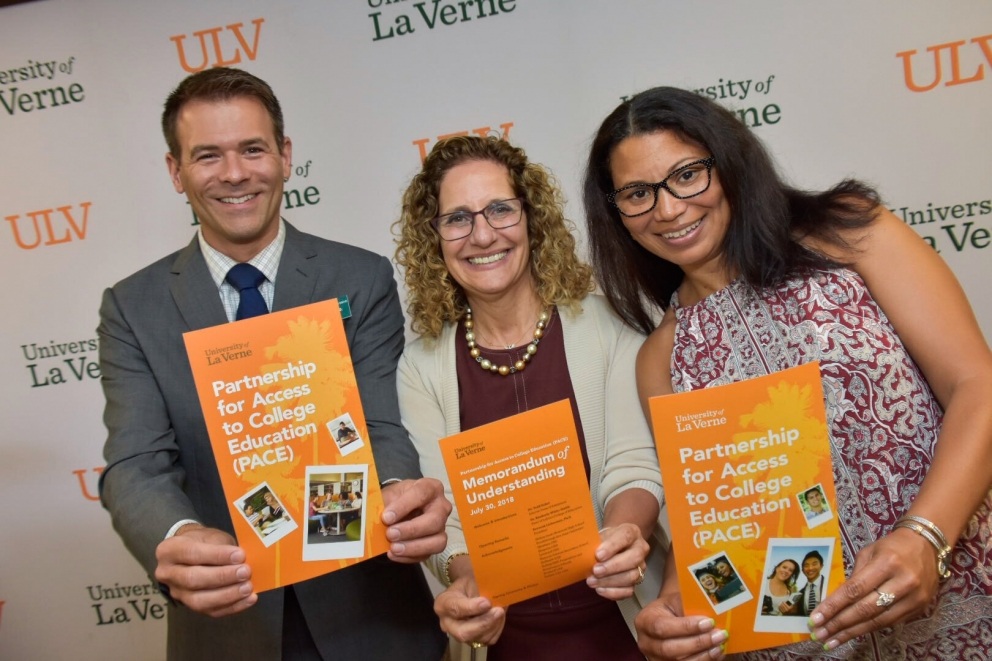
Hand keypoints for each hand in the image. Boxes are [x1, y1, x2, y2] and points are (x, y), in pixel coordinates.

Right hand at [153, 525, 256, 616]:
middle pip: (193, 579)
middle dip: (222, 577)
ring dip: (227, 595)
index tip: (240, 555)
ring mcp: (177, 593)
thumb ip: (223, 547)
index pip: (192, 553)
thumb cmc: (203, 542)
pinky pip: (211, 611)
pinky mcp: (190, 607)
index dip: (217, 556)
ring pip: (199, 601)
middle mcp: (167, 574)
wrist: (192, 552)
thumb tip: (243, 560)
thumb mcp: (211, 536)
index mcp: (169, 551)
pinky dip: (233, 607)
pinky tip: (249, 599)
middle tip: (245, 572)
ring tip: (248, 587)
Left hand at [380, 478, 450, 562]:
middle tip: (390, 534)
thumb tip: (374, 518)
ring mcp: (441, 527)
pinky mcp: (435, 544)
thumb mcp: (389, 494)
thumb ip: (384, 504)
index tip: (386, 517)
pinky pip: (427, 555)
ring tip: (393, 548)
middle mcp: (441, 507)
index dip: (404, 506)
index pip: (422, 494)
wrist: (398, 509)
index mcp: (430, 488)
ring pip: (438, 541)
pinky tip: (393, 554)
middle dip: (411, 529)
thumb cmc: (396, 499)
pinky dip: (409, 557)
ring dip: (414, 547)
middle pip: (435, 520)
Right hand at [434, 572, 505, 646]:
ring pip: (476, 639)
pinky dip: (496, 630)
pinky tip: (499, 618)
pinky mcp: (472, 641)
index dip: (472, 607)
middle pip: (462, 632)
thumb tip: (492, 597)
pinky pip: (486, 641)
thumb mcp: (471, 580)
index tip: (487, 602)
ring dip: (493, 626)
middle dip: (483, 623)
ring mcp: (458, 635)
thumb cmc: (469, 583)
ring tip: (500, 611)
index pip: (455, 609)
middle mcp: (447, 624)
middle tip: (498, 611)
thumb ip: (479, 589)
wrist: (469, 590)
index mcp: (442, 604)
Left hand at [586, 523, 649, 600]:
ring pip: (631, 576)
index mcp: (632, 532)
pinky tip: (600, 589)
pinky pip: (628, 591)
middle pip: (633, 558)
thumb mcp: (600, 535)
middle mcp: (640, 549)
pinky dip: (613, 592)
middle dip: (613, 566)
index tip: (598, 555)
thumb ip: (595, 542)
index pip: (625, 536)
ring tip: (592, 581)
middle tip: (595, 570)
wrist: (612, 546)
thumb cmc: (605, 540)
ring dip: (610, 581)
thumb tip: (583, 554)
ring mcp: (640, 567)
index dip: (612, 546)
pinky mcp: (637, 582)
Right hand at [635, 592, 727, 659]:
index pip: (662, 627)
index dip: (686, 627)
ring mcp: (655, 658)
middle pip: (669, 649)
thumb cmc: (672, 606)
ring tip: (719, 646)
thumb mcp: (676, 600)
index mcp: (644, 621)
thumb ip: (688, 606)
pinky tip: (715, 653)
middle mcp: (646, 643)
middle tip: (718, 635)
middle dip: (697, 643)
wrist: (668, 616)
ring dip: (703, 656)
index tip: (709, 622)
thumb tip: (711, 613)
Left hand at [808, 528, 938, 649]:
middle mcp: (902, 582)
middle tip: (819, 634)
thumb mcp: (870, 551)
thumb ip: (855, 574)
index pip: (855, 589)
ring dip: (852, 633)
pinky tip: (853, 633)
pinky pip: (890, 622)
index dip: (834, 605)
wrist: (928, 545)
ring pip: (878, 621)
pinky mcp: (920, 609)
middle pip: (866, 609)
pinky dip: (869, 629)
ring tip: (832, 641)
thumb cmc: (893, 546)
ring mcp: (914, 598)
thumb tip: (836, 599)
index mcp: (887, 563)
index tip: (815, 618)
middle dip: (840, 624)